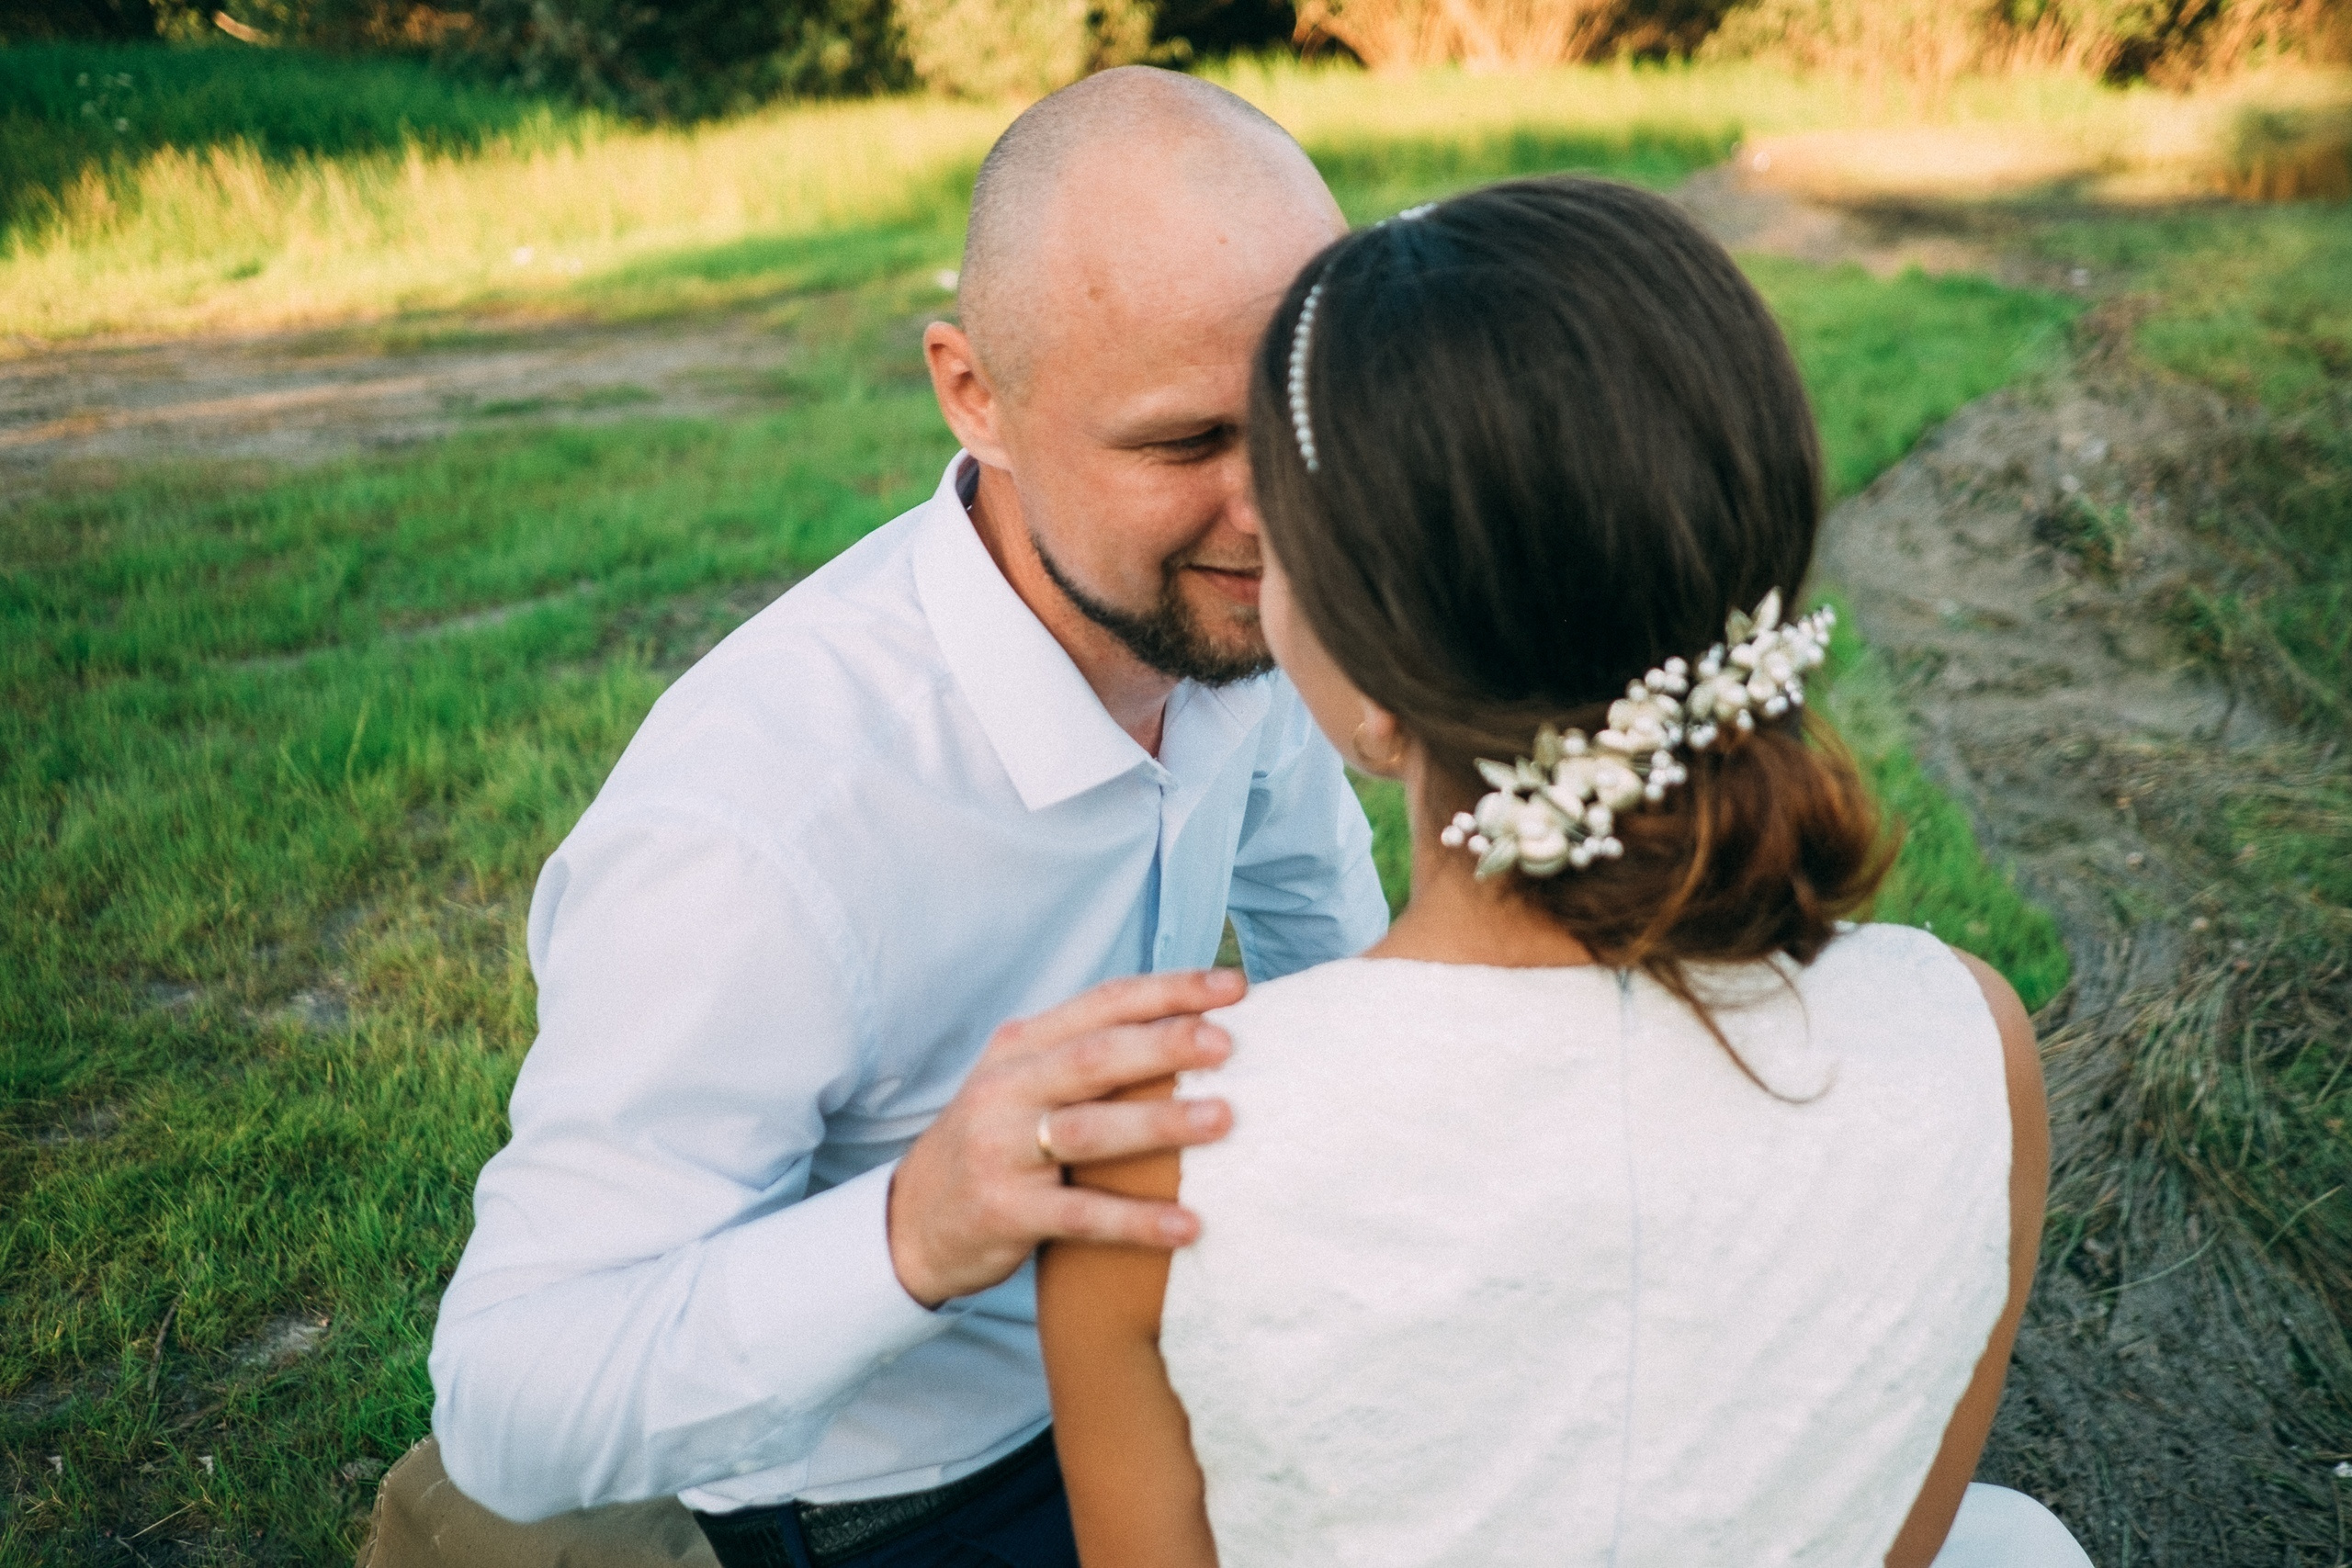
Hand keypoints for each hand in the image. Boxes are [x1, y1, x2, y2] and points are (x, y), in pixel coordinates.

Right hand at [886, 969, 1243, 1307]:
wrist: (913, 1221)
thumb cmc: (996, 1144)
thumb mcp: (1023, 1084)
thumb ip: (1085, 1056)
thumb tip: (1192, 1027)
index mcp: (1020, 1046)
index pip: (1103, 1004)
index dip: (1169, 991)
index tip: (1234, 987)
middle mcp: (1006, 1089)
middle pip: (1095, 1057)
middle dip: (1165, 1045)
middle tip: (1227, 1043)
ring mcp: (1001, 1150)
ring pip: (1089, 1130)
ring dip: (1160, 1123)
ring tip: (1224, 1120)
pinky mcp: (1005, 1211)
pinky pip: (1080, 1215)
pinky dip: (1136, 1221)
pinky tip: (1188, 1225)